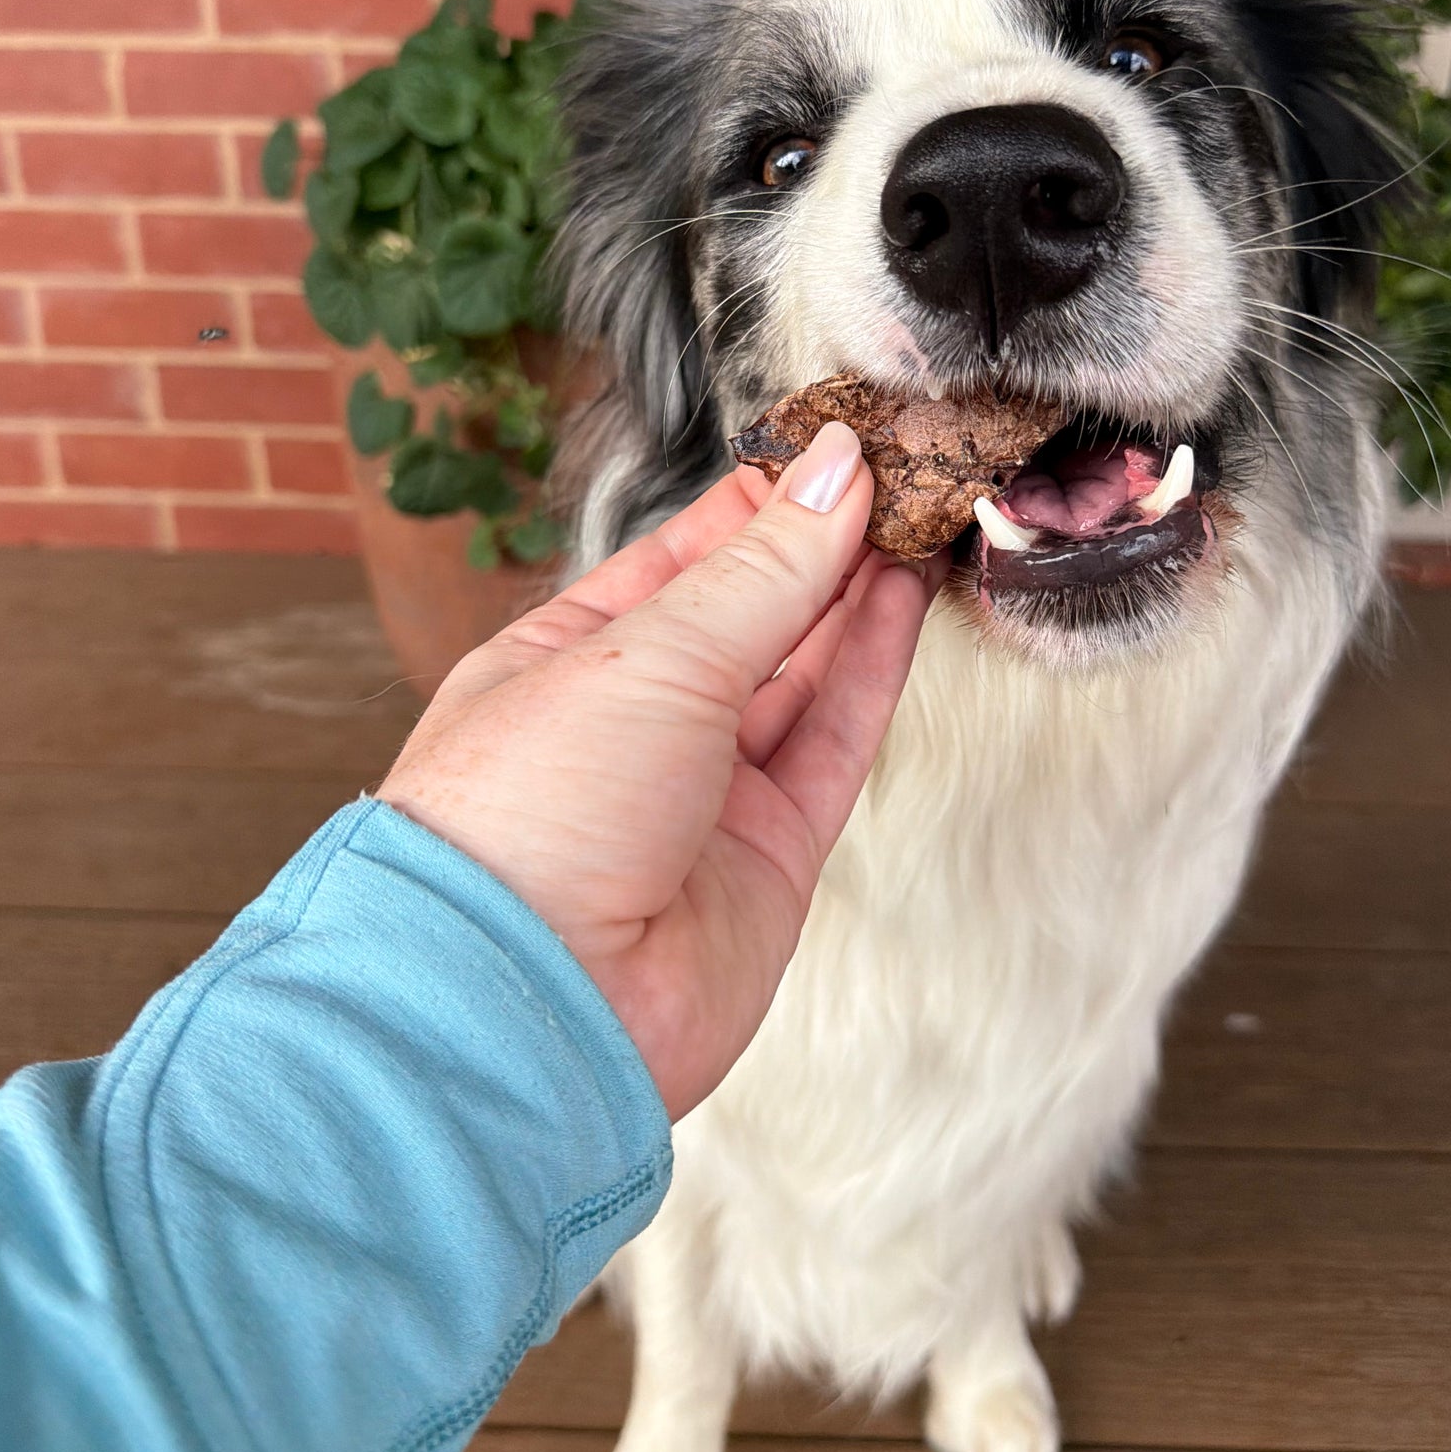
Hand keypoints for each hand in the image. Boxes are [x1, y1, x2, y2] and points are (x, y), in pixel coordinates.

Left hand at [378, 424, 939, 1118]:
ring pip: (799, 676)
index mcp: (565, 658)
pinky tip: (903, 598)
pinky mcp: (768, 859)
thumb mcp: (649, 655)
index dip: (760, 500)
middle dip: (820, 542)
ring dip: (856, 596)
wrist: (529, 1009)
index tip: (839, 442)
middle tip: (903, 466)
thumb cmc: (534, 814)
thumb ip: (763, 570)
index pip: (678, 558)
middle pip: (747, 614)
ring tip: (920, 513)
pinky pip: (830, 745)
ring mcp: (704, 794)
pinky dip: (869, 671)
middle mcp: (635, 724)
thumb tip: (838, 470)